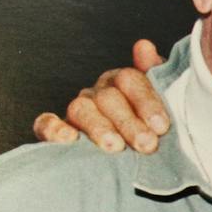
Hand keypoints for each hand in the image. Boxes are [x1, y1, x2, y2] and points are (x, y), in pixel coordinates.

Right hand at [32, 39, 168, 153]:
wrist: (139, 164)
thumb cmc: (154, 133)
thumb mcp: (165, 108)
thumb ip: (158, 77)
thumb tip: (144, 47)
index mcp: (123, 82)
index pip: (130, 80)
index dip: (146, 102)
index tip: (161, 126)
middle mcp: (99, 93)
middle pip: (108, 97)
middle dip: (129, 122)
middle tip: (147, 144)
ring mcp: (78, 111)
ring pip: (81, 109)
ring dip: (99, 128)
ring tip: (115, 147)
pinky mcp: (58, 132)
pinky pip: (46, 124)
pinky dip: (53, 129)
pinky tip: (69, 139)